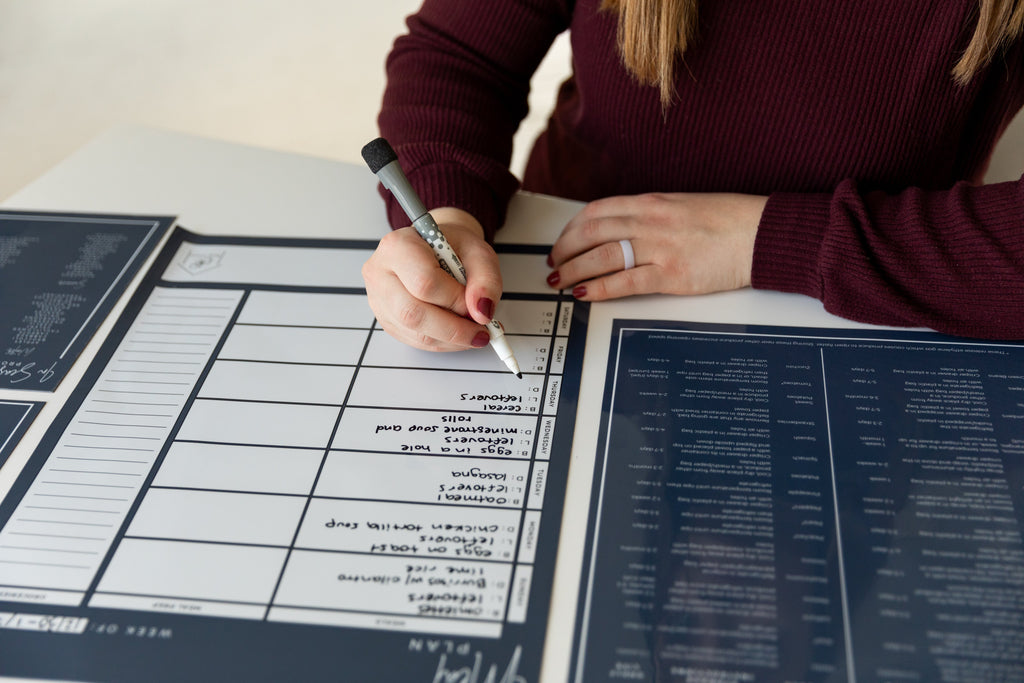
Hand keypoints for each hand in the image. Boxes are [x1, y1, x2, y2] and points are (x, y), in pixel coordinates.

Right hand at [362, 208, 502, 350]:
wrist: (437, 250)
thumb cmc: (453, 247)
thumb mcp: (478, 253)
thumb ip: (486, 280)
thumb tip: (482, 312)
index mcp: (398, 246)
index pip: (424, 282)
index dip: (455, 300)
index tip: (477, 306)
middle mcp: (381, 273)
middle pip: (413, 314)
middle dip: (454, 329)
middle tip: (481, 332)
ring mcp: (379, 300)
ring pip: (415, 332)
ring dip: (451, 340)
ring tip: (474, 332)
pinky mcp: (386, 320)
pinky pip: (415, 341)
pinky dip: (443, 343)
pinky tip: (458, 334)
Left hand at [546, 192, 767, 299]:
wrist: (761, 234)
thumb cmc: (728, 221)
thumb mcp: (682, 207)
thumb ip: (651, 217)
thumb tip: (625, 231)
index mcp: (652, 202)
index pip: (598, 211)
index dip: (572, 228)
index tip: (562, 240)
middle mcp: (651, 222)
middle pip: (592, 233)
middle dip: (565, 249)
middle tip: (553, 264)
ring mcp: (660, 248)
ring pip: (602, 256)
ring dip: (574, 270)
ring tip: (560, 281)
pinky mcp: (673, 275)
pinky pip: (626, 282)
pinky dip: (599, 288)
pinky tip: (585, 293)